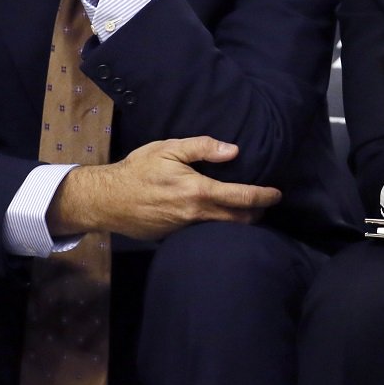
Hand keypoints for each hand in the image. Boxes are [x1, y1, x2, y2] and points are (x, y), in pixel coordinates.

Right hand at [48, 136, 282, 240]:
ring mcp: (186, 230)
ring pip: (223, 230)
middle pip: (239, 221)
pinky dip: (218, 227)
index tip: (277, 193)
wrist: (106, 199)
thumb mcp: (168, 148)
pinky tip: (219, 217)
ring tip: (248, 211)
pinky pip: (205, 233)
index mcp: (198, 191)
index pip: (242, 198)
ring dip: (239, 222)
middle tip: (266, 203)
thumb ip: (202, 147)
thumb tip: (233, 150)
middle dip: (257, 213)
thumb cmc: (138, 169)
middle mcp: (196, 215)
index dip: (264, 196)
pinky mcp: (175, 237)